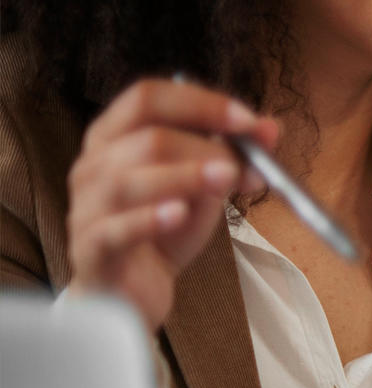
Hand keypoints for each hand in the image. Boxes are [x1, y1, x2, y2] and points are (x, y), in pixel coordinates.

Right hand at [66, 76, 276, 331]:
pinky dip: (150, 218)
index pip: (148, 98)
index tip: (247, 120)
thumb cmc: (165, 228)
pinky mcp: (90, 249)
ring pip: (128, 180)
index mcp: (114, 136)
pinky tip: (180, 215)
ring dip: (185, 177)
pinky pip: (114, 229)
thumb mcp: (205, 186)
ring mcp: (86, 207)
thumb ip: (234, 155)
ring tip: (225, 182)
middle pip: (147, 138)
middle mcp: (92, 165)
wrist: (133, 290)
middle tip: (243, 169)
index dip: (200, 104)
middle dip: (205, 149)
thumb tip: (270, 128)